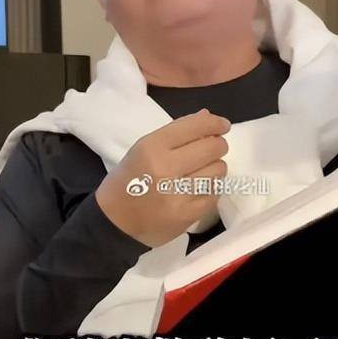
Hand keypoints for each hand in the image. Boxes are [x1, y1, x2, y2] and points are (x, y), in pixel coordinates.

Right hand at [95, 109, 229, 246]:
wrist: (116, 222)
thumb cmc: (128, 180)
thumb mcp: (143, 149)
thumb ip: (176, 132)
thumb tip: (207, 116)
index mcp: (152, 147)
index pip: (195, 126)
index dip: (215, 123)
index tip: (222, 126)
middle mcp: (166, 168)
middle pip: (213, 148)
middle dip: (217, 145)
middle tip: (212, 149)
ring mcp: (178, 193)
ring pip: (218, 170)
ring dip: (215, 167)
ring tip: (202, 171)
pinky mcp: (188, 214)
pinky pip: (215, 192)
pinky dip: (212, 187)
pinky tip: (199, 187)